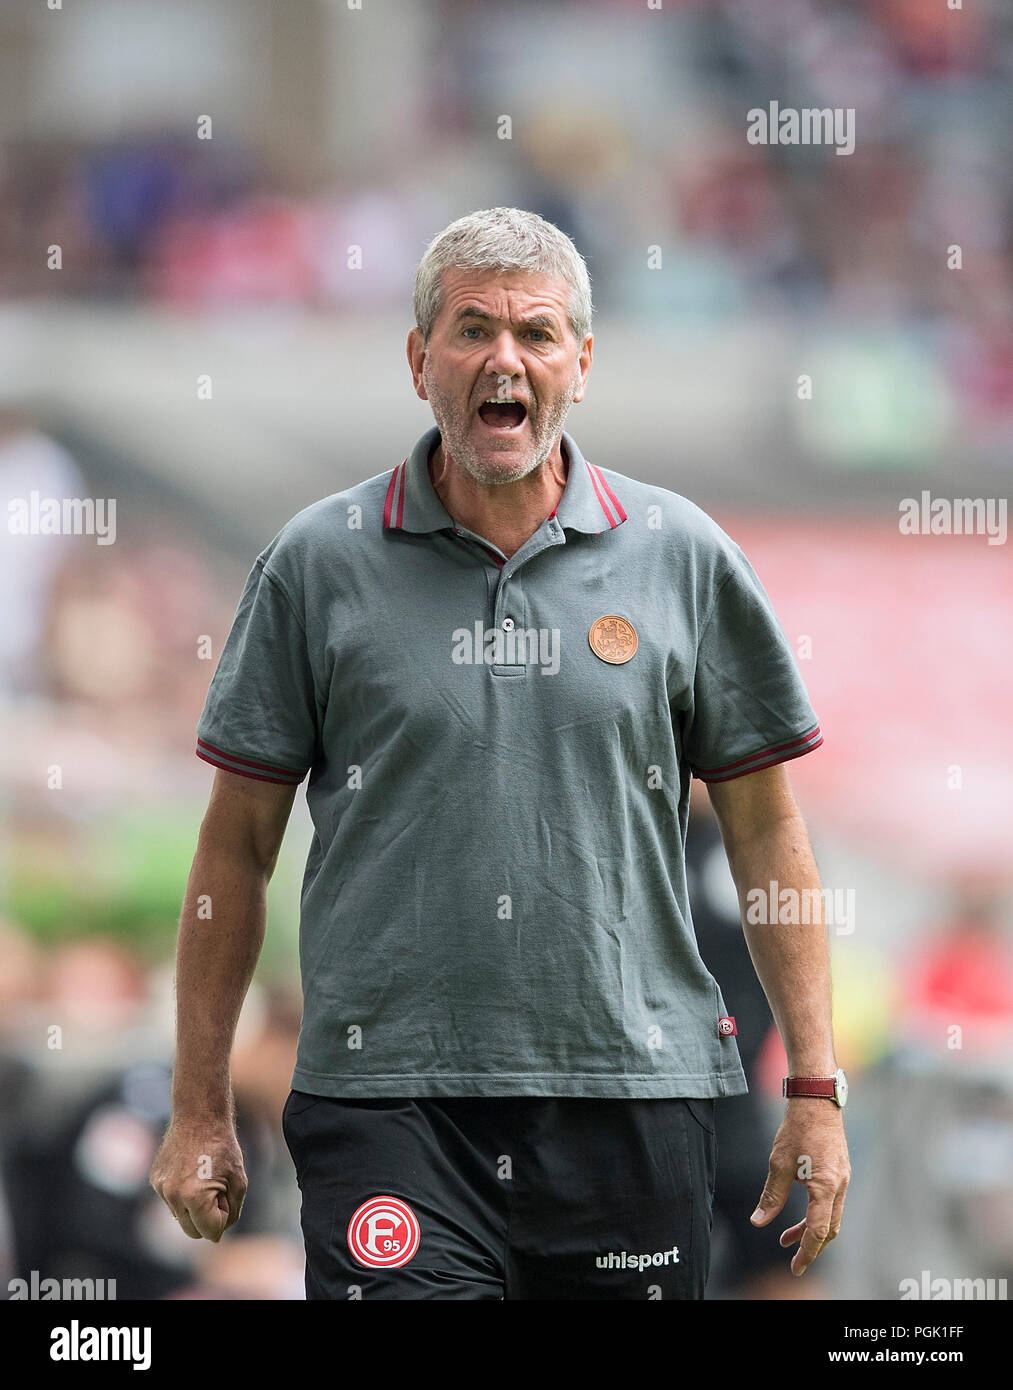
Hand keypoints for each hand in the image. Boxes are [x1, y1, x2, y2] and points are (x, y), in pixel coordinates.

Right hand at [150, 1118, 247, 1241]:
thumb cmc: (223, 1147)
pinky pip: (171, 1200)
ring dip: (194, 1207)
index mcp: (195, 1198)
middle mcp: (173, 1196)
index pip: (211, 1232)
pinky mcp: (154, 1180)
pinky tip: (191, 1170)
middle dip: (208, 1219)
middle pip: (192, 1232)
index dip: (223, 1217)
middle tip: (218, 1191)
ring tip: (204, 1177)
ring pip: (181, 1217)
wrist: (199, 1116)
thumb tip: (217, 1233)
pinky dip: (182, 1193)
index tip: (227, 1196)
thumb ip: (231, 1212)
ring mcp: (161, 1188)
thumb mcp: (239, 1181)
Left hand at [749, 1097, 849, 1275]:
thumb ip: (771, 1196)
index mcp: (825, 1187)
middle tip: (793, 1260)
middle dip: (811, 1247)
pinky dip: (816, 1213)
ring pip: (831, 1217)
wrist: (817, 1099)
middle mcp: (839, 1186)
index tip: (795, 1267)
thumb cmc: (797, 1129)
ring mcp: (842, 1178)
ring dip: (811, 1230)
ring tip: (785, 1237)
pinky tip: (798, 1213)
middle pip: (829, 1230)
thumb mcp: (778, 1163)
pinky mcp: (839, 1171)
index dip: (806, 1252)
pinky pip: (831, 1202)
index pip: (818, 1231)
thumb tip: (759, 1221)